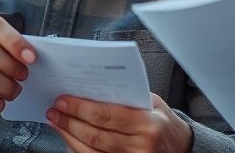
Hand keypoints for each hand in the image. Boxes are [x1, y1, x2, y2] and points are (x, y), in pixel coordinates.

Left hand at [47, 93, 192, 152]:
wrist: (179, 147)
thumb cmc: (163, 122)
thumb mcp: (152, 103)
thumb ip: (127, 97)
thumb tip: (93, 88)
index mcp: (148, 124)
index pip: (108, 115)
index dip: (82, 108)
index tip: (64, 100)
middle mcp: (140, 147)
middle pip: (96, 135)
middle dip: (70, 121)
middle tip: (55, 110)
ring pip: (90, 151)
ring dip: (68, 136)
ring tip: (57, 122)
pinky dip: (76, 149)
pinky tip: (68, 137)